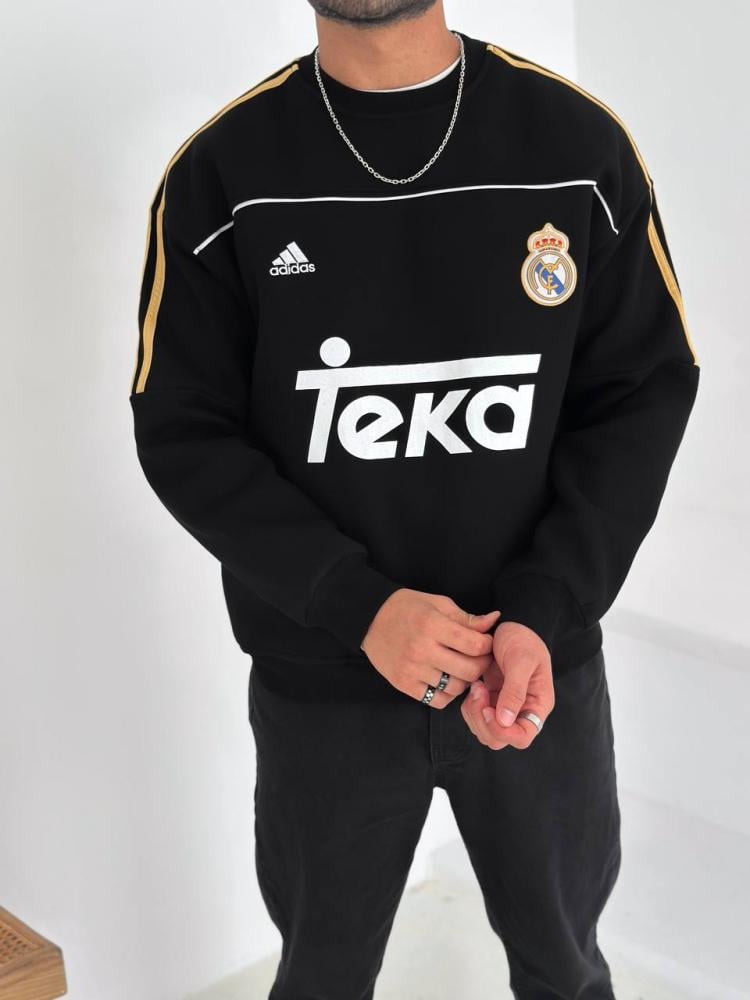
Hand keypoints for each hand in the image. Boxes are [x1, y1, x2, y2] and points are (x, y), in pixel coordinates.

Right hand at [361, 589, 500, 706]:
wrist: (370, 619)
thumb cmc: (406, 608)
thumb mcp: (437, 604)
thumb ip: (466, 618)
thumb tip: (493, 621)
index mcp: (432, 625)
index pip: (475, 645)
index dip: (488, 645)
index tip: (485, 642)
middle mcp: (422, 650)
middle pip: (469, 670)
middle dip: (482, 665)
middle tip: (479, 658)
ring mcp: (412, 670)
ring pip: (455, 687)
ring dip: (465, 680)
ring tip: (462, 668)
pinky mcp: (404, 684)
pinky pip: (436, 700)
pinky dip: (447, 694)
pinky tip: (447, 681)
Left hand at [462, 621, 554, 749]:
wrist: (513, 624)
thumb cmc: (523, 640)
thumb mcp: (522, 661)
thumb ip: (515, 691)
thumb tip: (506, 721)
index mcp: (537, 705)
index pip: (522, 737)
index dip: (503, 732)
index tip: (489, 711)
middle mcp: (521, 712)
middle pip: (498, 739)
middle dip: (483, 722)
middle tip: (479, 693)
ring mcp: (504, 708)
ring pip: (484, 731)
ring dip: (474, 713)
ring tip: (477, 686)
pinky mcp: (490, 701)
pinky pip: (475, 717)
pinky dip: (469, 706)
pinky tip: (475, 685)